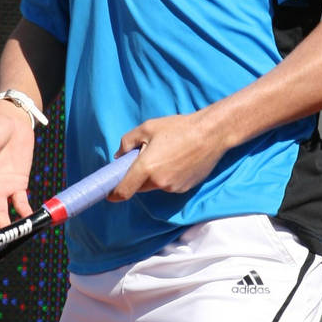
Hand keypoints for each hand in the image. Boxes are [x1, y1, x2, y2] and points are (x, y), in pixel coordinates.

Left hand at [107, 111, 227, 200]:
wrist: (212, 134)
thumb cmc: (179, 128)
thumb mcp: (147, 127)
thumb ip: (127, 142)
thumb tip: (118, 155)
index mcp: (146, 167)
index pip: (124, 190)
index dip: (114, 194)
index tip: (109, 194)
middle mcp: (159, 182)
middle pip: (139, 187)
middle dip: (137, 177)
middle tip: (143, 159)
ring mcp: (173, 187)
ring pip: (155, 185)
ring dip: (154, 176)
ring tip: (166, 155)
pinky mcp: (185, 188)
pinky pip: (169, 185)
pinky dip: (168, 177)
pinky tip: (178, 160)